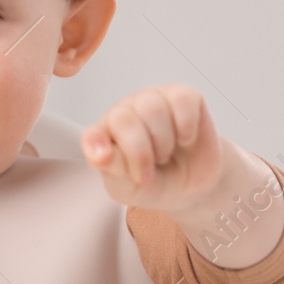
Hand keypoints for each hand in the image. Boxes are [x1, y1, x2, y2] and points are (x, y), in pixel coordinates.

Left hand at [81, 84, 224, 213]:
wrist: (190, 187)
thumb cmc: (154, 183)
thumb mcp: (128, 188)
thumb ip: (111, 169)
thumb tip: (99, 154)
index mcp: (104, 134)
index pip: (93, 134)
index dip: (99, 148)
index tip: (108, 161)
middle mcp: (126, 111)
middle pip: (124, 118)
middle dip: (140, 152)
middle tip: (149, 171)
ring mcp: (153, 100)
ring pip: (153, 107)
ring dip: (164, 141)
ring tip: (166, 153)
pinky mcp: (182, 96)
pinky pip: (182, 100)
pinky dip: (186, 126)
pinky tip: (184, 139)